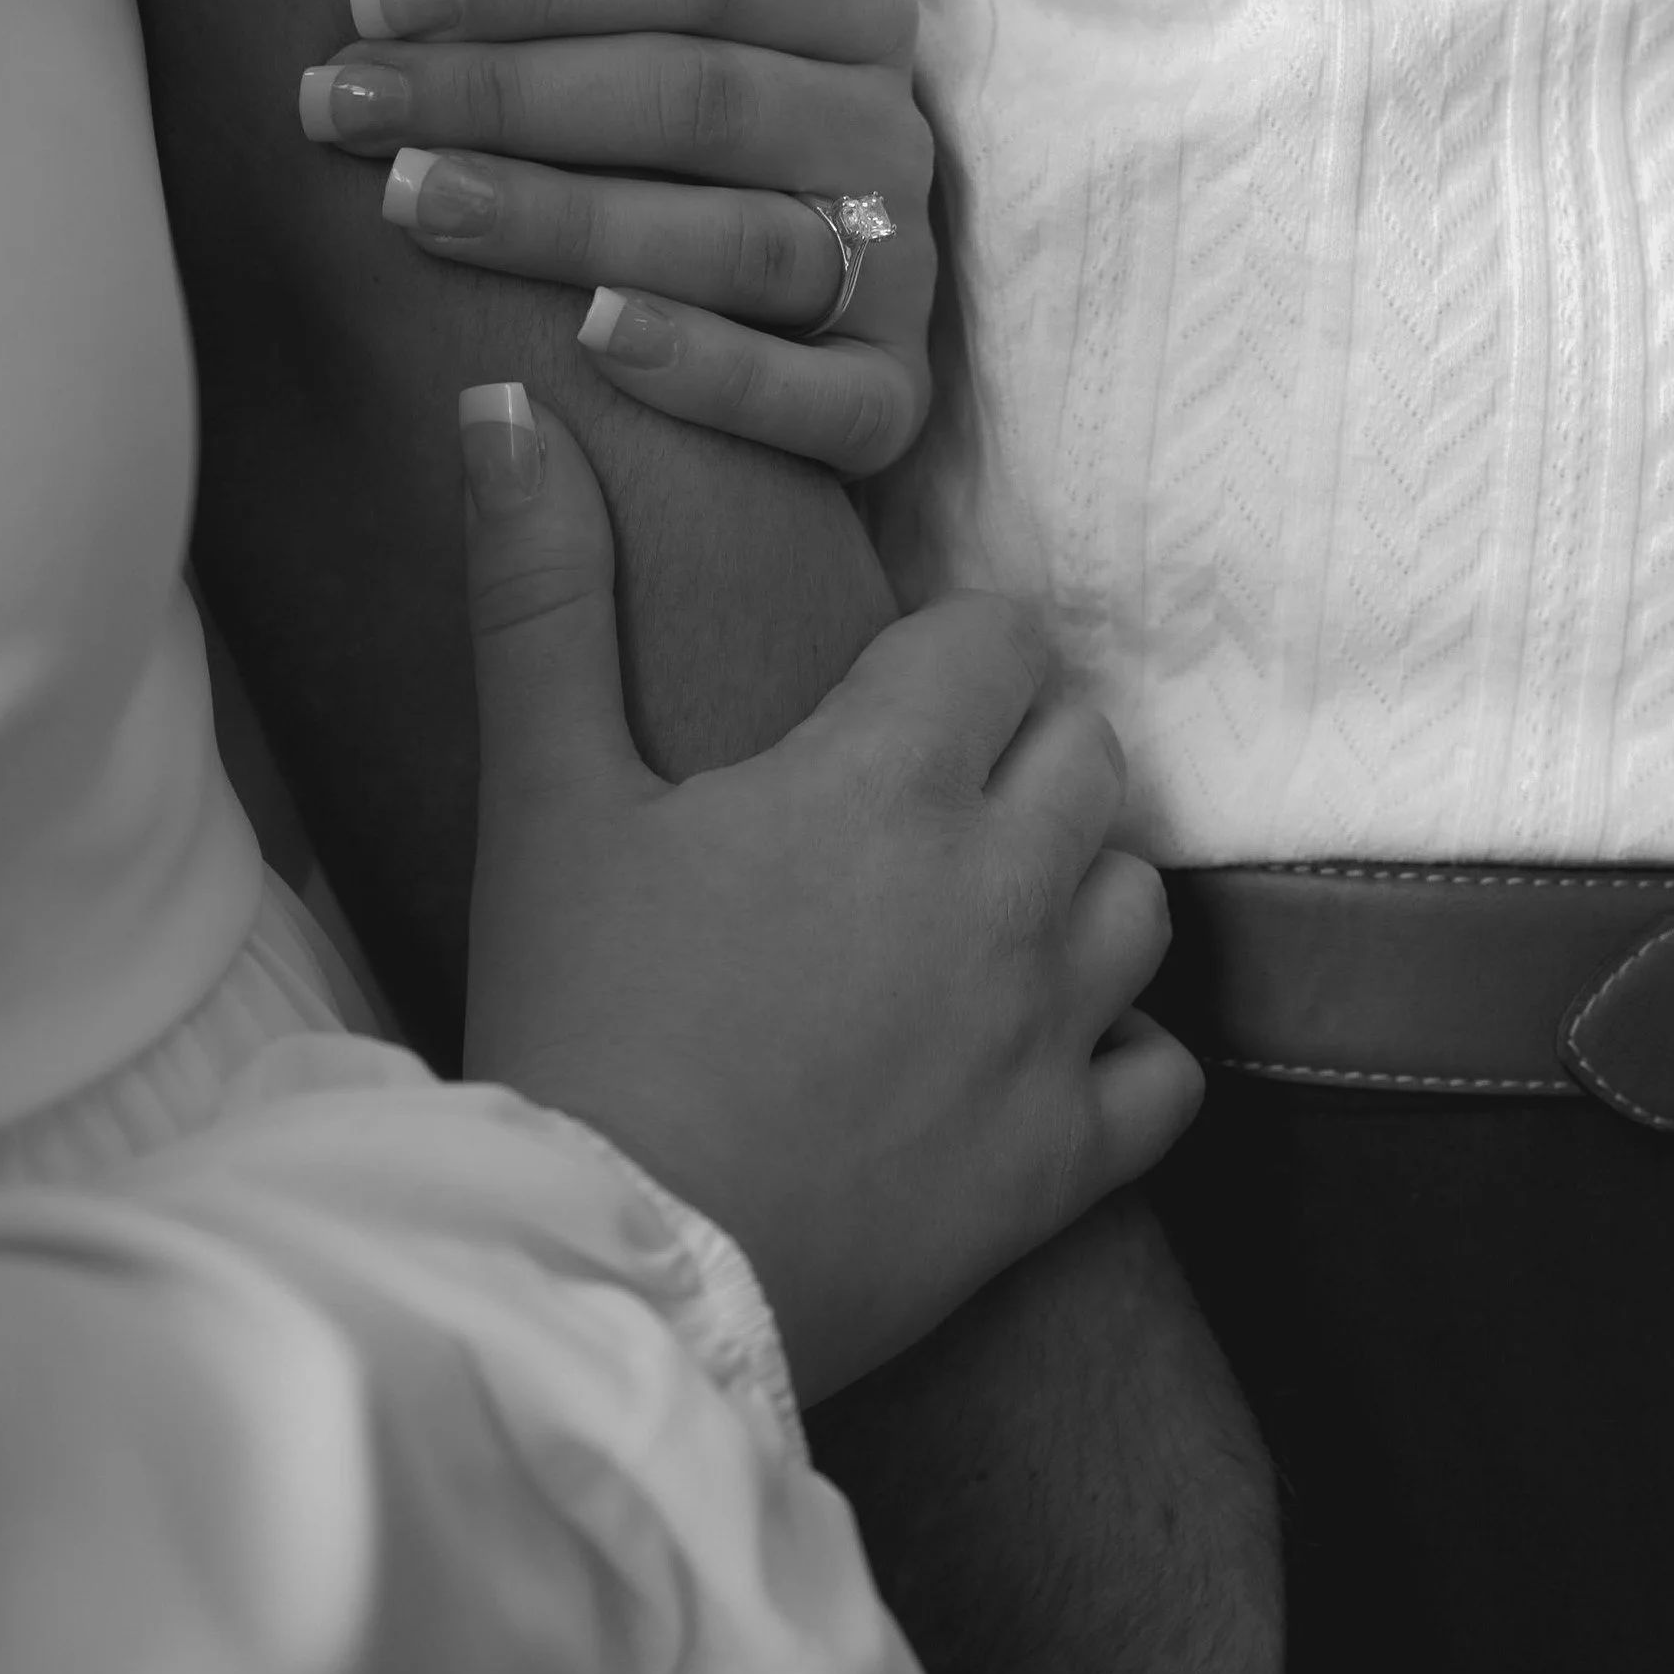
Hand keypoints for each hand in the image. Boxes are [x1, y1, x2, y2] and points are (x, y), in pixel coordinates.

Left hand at [300, 0, 929, 478]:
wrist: (763, 309)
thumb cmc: (686, 105)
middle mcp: (890, 126)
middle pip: (702, 96)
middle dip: (507, 96)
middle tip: (337, 106)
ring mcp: (897, 270)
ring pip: (741, 242)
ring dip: (570, 221)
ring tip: (413, 207)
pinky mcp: (889, 406)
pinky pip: (819, 401)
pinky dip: (707, 371)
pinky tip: (588, 347)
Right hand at [453, 381, 1202, 1401]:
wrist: (598, 1267)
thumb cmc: (568, 1020)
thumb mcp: (541, 798)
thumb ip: (541, 596)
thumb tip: (506, 406)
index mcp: (885, 783)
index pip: (1000, 640)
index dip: (949, 650)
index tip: (882, 690)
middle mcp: (1000, 890)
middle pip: (1088, 751)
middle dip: (1021, 748)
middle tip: (919, 794)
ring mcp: (1047, 1033)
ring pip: (1141, 895)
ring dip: (1078, 882)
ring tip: (981, 908)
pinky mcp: (1061, 1165)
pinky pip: (1167, 1072)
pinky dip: (1125, 1051)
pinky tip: (1042, 1051)